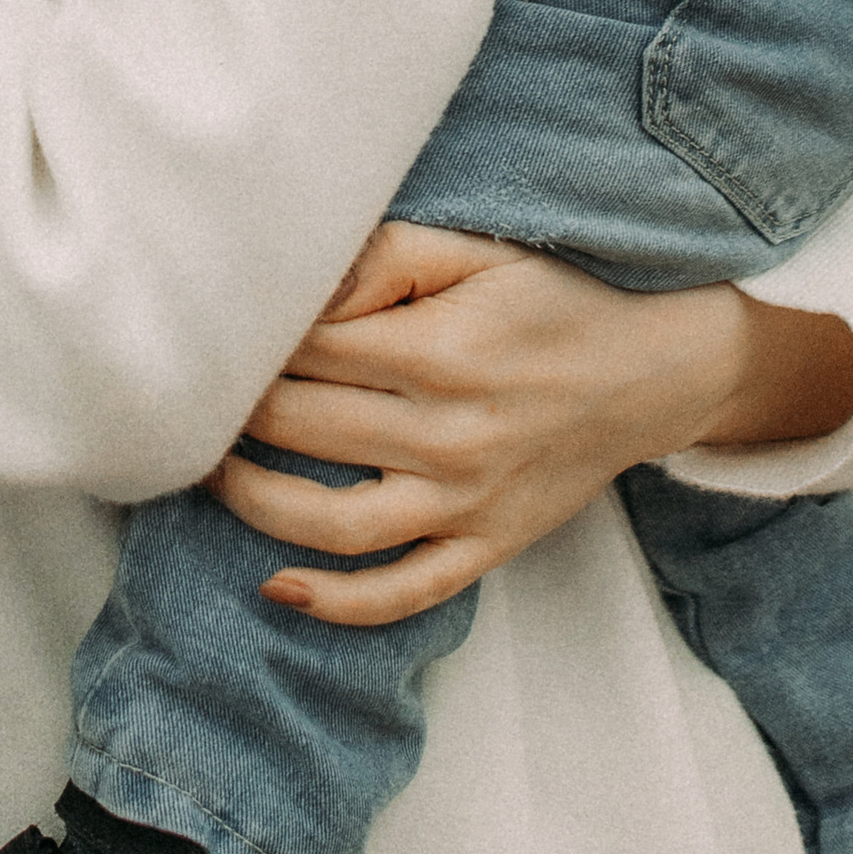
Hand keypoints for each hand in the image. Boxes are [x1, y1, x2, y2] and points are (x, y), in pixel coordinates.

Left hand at [206, 224, 852, 624]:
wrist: (659, 370)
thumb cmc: (556, 299)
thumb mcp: (479, 251)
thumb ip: (385, 257)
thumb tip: (304, 287)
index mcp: (442, 350)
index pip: (307, 350)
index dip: (253, 340)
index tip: (217, 332)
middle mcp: (450, 434)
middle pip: (302, 427)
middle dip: (234, 413)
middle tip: (193, 397)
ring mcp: (469, 502)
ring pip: (335, 525)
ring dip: (255, 504)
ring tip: (210, 474)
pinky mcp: (489, 546)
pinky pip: (403, 592)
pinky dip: (336, 602)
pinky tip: (277, 586)